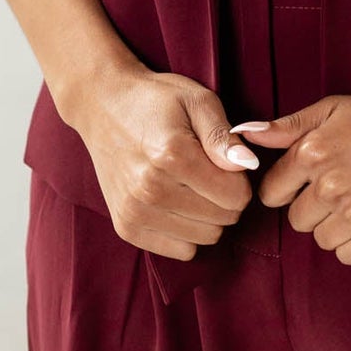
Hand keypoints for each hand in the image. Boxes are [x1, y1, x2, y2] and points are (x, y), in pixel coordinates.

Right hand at [67, 62, 257, 259]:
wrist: (103, 106)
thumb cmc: (156, 99)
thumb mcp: (197, 99)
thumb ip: (223, 135)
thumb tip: (248, 165)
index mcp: (172, 154)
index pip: (234, 195)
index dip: (240, 179)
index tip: (227, 162)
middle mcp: (150, 188)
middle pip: (222, 219)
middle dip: (226, 197)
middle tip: (210, 172)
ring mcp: (135, 211)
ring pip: (205, 238)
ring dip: (208, 216)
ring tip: (193, 186)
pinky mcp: (126, 227)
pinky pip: (181, 251)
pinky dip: (187, 231)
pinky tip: (178, 203)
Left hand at [232, 89, 350, 266]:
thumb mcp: (335, 108)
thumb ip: (288, 126)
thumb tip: (243, 134)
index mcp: (313, 153)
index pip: (272, 193)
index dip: (288, 188)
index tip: (307, 182)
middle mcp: (330, 186)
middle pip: (297, 220)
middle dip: (313, 206)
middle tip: (343, 186)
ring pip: (322, 240)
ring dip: (336, 225)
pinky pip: (348, 256)